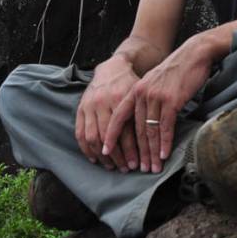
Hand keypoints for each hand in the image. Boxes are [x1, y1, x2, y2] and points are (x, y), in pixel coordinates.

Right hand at [75, 55, 139, 171]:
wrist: (113, 68)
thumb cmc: (130, 84)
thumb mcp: (139, 94)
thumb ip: (143, 113)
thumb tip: (156, 140)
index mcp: (119, 98)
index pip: (124, 131)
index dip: (130, 150)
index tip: (136, 164)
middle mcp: (103, 102)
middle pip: (108, 137)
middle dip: (117, 157)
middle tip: (126, 169)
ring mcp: (90, 106)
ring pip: (93, 137)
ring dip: (102, 156)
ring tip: (111, 167)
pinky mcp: (81, 108)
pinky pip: (80, 133)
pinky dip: (86, 149)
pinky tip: (95, 159)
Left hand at [102, 36, 213, 173]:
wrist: (194, 54)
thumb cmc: (176, 70)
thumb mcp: (154, 82)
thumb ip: (147, 98)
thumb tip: (144, 121)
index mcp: (135, 90)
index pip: (119, 116)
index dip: (111, 135)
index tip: (106, 152)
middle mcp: (142, 93)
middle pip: (136, 129)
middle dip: (138, 152)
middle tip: (139, 169)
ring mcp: (156, 97)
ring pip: (150, 131)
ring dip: (152, 152)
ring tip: (152, 168)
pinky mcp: (171, 100)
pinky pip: (165, 127)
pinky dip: (165, 143)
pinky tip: (164, 155)